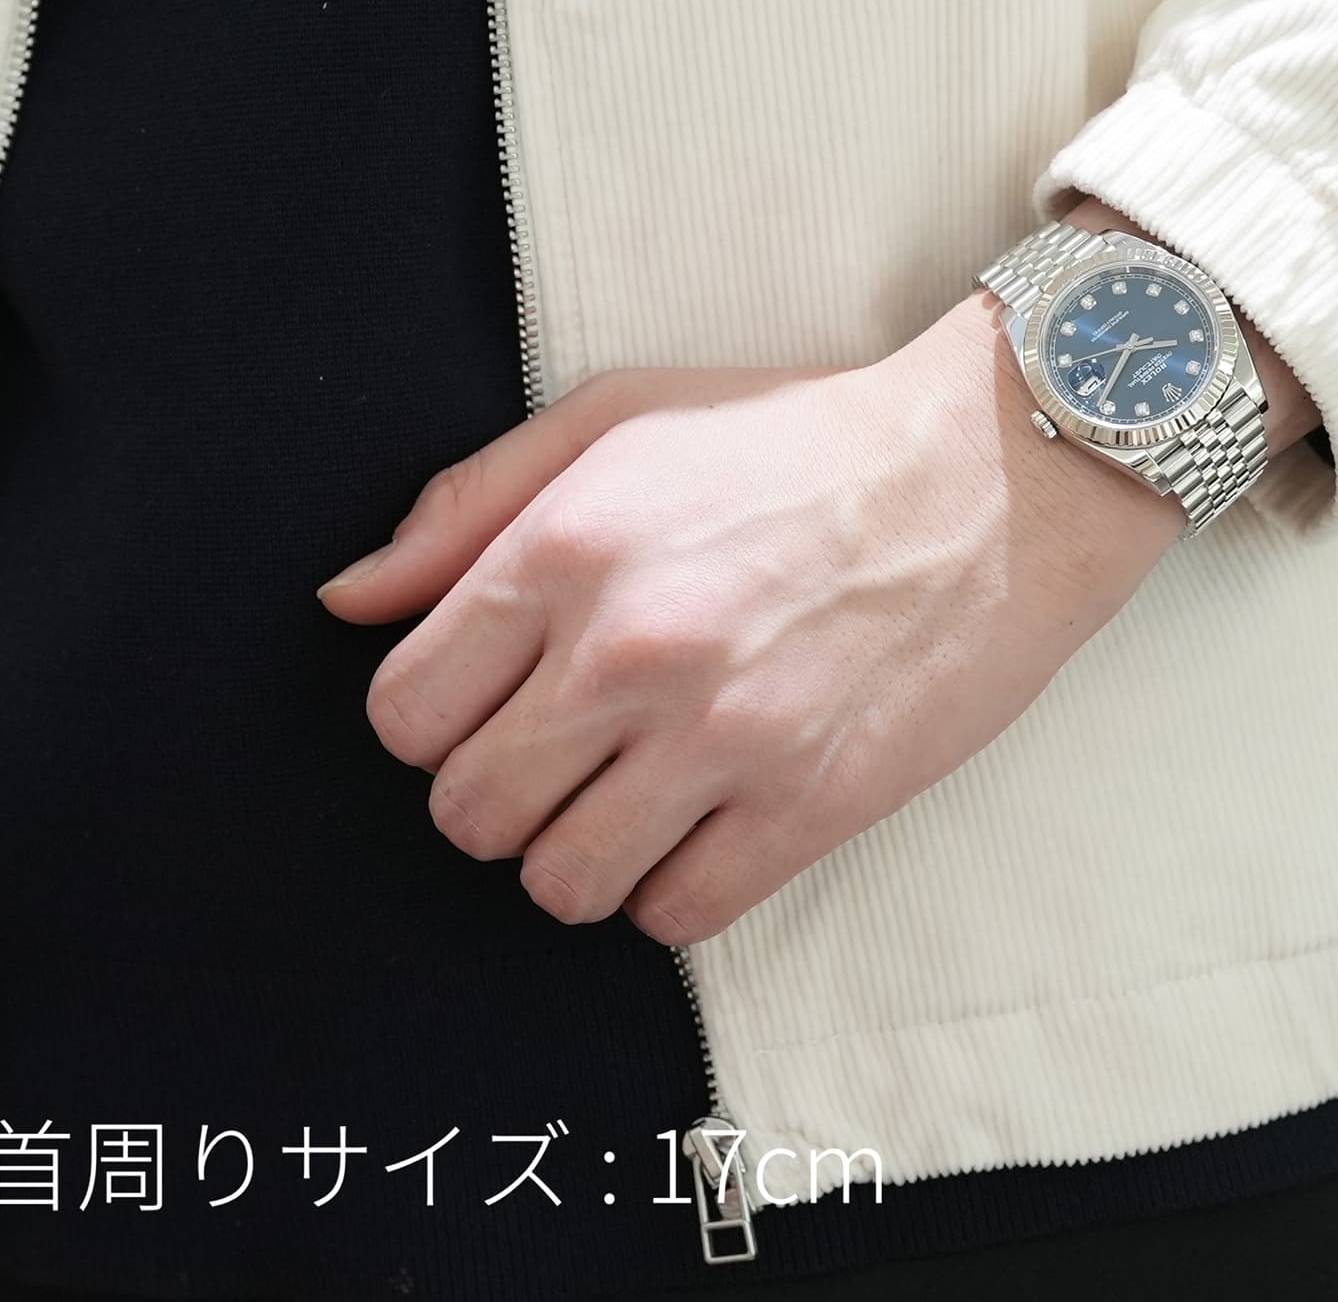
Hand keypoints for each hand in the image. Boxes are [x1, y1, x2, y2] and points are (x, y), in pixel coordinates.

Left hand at [315, 288, 1185, 945]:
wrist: (987, 475)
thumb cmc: (795, 438)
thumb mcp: (618, 419)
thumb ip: (466, 507)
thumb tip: (350, 601)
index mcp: (565, 547)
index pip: (403, 711)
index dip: (431, 716)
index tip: (486, 701)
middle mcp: (629, 650)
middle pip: (467, 812)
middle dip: (495, 793)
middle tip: (558, 752)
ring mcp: (721, 738)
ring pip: (559, 884)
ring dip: (578, 851)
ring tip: (628, 794)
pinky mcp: (808, 805)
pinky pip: (675, 917)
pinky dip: (670, 888)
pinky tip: (701, 822)